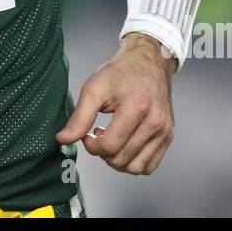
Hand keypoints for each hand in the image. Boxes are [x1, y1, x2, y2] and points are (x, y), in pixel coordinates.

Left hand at [55, 33, 176, 174]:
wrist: (148, 62)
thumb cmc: (121, 72)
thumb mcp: (94, 88)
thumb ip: (79, 117)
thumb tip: (63, 139)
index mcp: (136, 107)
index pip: (109, 146)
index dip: (91, 146)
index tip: (88, 134)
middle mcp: (155, 122)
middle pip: (121, 159)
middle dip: (102, 153)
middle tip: (98, 134)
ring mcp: (164, 131)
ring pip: (135, 167)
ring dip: (117, 160)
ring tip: (112, 140)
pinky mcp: (168, 136)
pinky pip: (149, 166)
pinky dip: (133, 162)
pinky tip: (125, 144)